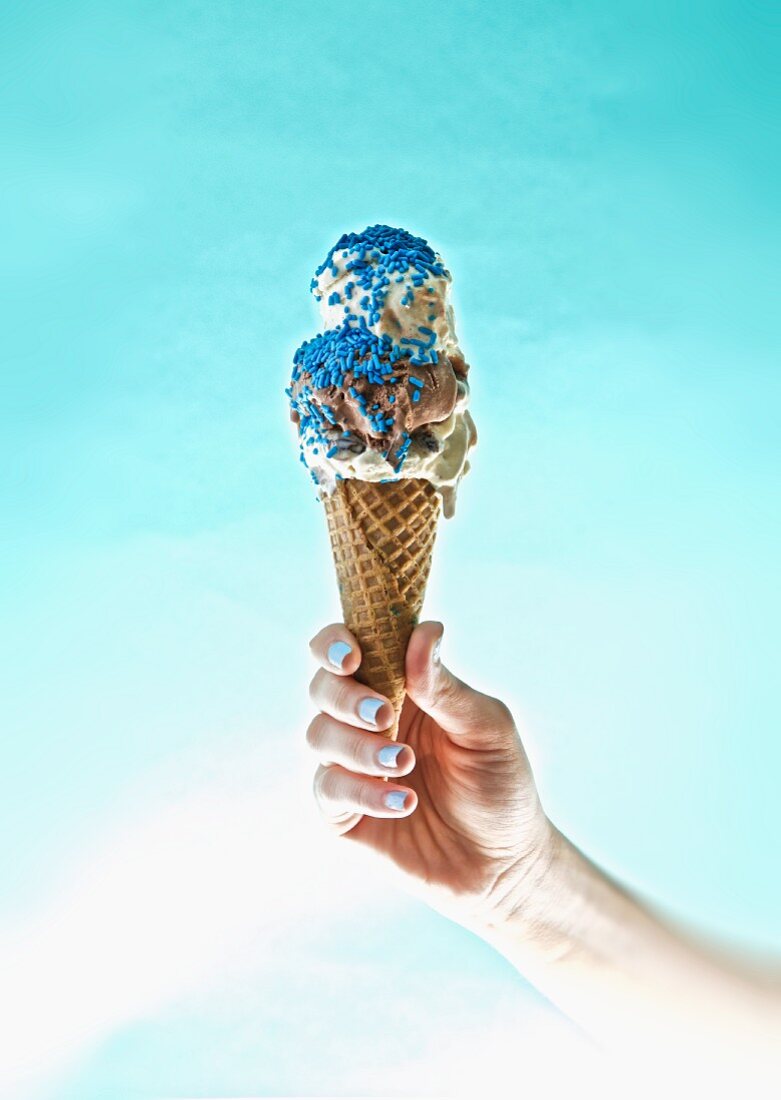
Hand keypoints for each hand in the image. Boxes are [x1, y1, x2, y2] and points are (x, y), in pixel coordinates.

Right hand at [306, 621, 553, 929]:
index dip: (336, 643)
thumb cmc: (501, 785)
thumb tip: (425, 630)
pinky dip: (363, 791)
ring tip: (405, 763)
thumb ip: (447, 686)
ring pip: (319, 735)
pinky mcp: (344, 812)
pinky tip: (404, 802)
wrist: (505, 864)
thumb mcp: (486, 729)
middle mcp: (367, 720)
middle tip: (385, 714)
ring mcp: (352, 765)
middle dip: (347, 697)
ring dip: (359, 747)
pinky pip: (329, 789)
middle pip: (322, 687)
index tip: (353, 655)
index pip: (347, 648)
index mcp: (399, 685)